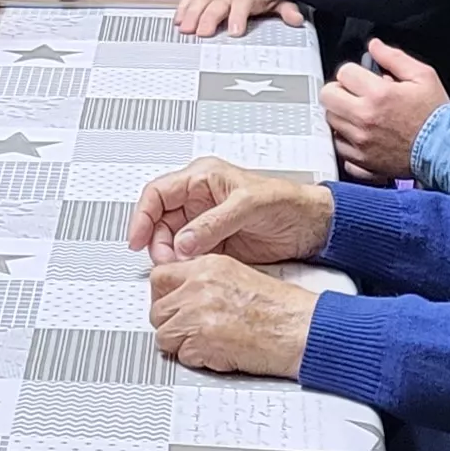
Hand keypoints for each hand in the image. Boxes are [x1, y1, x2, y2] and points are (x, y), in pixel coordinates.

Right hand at [129, 155, 334, 264]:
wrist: (312, 226)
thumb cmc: (287, 202)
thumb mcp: (248, 205)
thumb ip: (213, 222)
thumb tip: (183, 241)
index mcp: (202, 179)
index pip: (158, 194)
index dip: (142, 216)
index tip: (137, 238)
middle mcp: (199, 200)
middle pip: (160, 221)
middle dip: (158, 242)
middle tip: (166, 260)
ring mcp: (206, 224)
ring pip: (172, 241)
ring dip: (170, 256)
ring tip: (180, 267)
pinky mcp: (215, 245)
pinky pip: (188, 256)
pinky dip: (185, 266)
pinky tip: (191, 271)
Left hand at [148, 253, 315, 376]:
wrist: (299, 329)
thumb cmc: (281, 309)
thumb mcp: (238, 277)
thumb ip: (206, 282)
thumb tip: (182, 295)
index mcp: (208, 266)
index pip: (160, 276)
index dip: (163, 296)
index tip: (169, 305)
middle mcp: (198, 286)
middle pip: (157, 309)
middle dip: (170, 323)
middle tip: (188, 330)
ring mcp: (196, 313)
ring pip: (164, 335)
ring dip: (181, 344)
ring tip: (205, 343)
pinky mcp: (201, 340)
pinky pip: (181, 356)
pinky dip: (195, 359)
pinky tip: (216, 352)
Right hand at [174, 0, 300, 37]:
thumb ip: (286, 9)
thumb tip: (296, 19)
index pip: (242, 3)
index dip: (237, 17)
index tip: (234, 32)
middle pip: (218, 4)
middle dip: (209, 18)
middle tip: (204, 32)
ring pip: (201, 0)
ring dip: (192, 14)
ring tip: (186, 28)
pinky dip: (183, 7)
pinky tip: (178, 18)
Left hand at [322, 41, 449, 183]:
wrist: (446, 151)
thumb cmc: (436, 116)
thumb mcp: (423, 76)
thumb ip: (394, 57)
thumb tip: (375, 46)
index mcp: (378, 95)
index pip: (344, 73)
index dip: (354, 72)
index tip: (362, 78)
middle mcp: (364, 119)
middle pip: (328, 96)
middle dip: (340, 90)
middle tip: (354, 94)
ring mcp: (360, 142)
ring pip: (330, 121)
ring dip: (341, 114)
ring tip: (360, 114)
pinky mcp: (361, 161)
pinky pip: (338, 146)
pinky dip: (345, 139)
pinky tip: (360, 134)